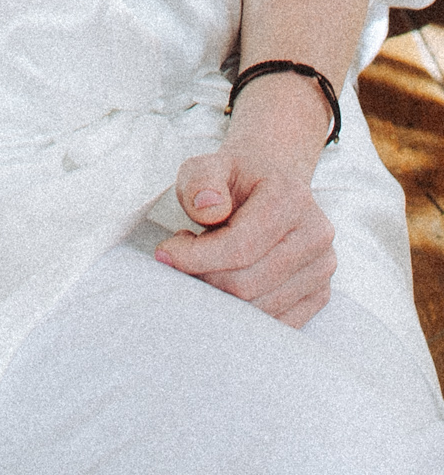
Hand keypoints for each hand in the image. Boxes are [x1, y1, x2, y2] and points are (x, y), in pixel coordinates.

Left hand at [154, 144, 336, 328]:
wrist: (268, 185)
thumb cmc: (233, 179)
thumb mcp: (207, 165)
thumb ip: (200, 180)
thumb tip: (209, 208)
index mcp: (292, 197)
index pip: (240, 246)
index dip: (195, 257)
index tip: (166, 253)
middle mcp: (316, 234)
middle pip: (248, 283)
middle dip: (204, 278)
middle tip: (183, 258)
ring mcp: (322, 268)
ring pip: (260, 310)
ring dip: (220, 295)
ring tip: (206, 264)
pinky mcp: (319, 294)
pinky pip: (275, 323)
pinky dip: (242, 313)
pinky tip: (227, 281)